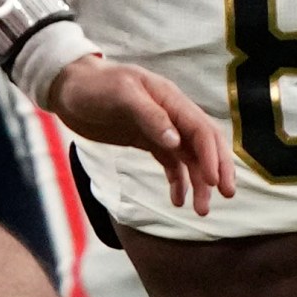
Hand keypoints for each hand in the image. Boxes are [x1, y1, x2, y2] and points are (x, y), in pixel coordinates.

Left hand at [45, 56, 234, 215]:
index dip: (212, 155)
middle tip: (227, 197)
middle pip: (205, 144)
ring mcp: (162, 129)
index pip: (202, 130)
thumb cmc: (94, 86)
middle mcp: (172, 115)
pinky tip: (177, 200)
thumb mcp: (121, 95)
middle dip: (218, 170)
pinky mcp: (149, 141)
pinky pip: (172, 164)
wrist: (69, 87)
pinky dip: (178, 182)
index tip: (216, 182)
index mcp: (171, 100)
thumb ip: (150, 116)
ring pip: (191, 158)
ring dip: (199, 183)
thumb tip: (176, 142)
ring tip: (201, 210)